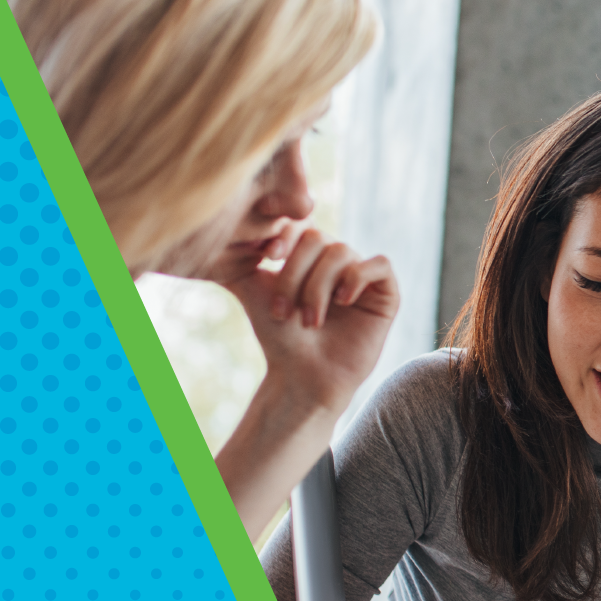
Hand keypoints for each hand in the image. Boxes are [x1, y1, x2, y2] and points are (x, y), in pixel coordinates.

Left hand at [223, 225, 398, 417]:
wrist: (301, 377)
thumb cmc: (279, 338)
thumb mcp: (252, 291)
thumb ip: (238, 259)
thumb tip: (214, 232)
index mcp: (308, 255)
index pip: (299, 224)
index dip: (285, 235)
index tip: (269, 258)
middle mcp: (336, 260)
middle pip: (318, 238)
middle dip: (296, 274)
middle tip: (283, 312)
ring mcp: (362, 275)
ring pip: (343, 252)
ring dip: (319, 287)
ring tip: (310, 321)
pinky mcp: (386, 294)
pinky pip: (380, 264)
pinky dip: (357, 278)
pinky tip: (342, 301)